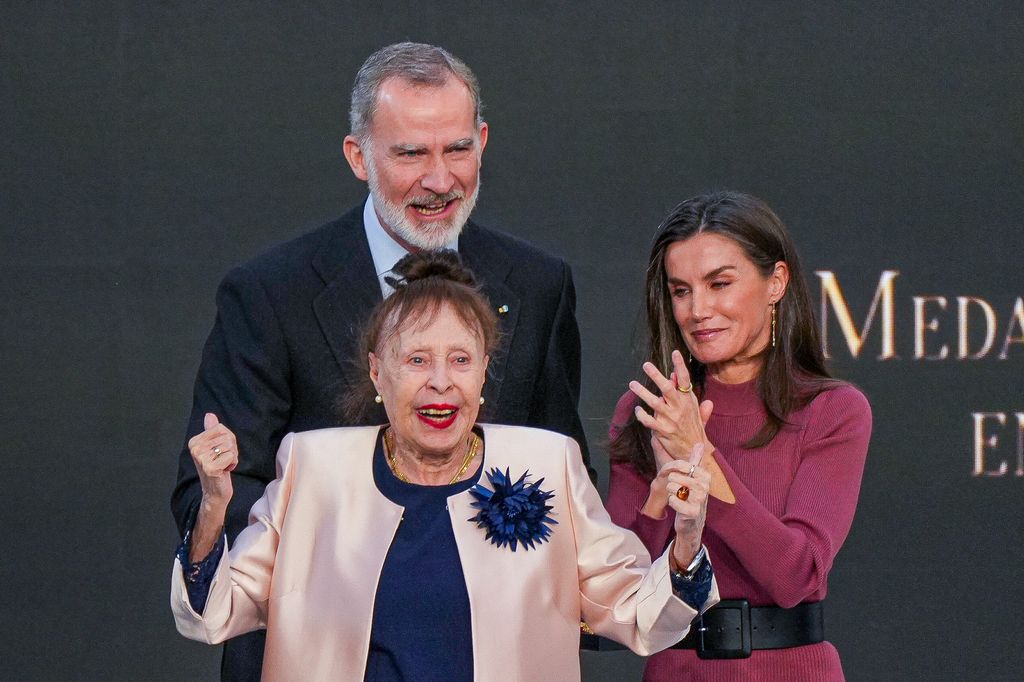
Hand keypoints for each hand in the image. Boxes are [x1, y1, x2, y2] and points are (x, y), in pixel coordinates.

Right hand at [187, 413, 237, 507]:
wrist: (215, 490)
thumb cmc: (218, 466)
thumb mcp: (214, 446)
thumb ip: (212, 430)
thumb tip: (209, 415)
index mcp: (194, 441)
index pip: (220, 428)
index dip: (228, 439)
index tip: (221, 451)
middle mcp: (195, 448)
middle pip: (227, 437)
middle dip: (231, 449)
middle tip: (223, 460)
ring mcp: (201, 458)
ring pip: (230, 446)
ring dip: (232, 457)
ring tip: (223, 465)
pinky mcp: (210, 468)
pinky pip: (231, 456)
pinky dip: (232, 464)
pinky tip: (224, 471)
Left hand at [629, 349, 713, 458]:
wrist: (695, 451)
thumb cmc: (694, 428)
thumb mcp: (694, 409)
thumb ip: (685, 392)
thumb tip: (674, 375)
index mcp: (688, 400)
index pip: (685, 380)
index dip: (680, 366)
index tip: (675, 352)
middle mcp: (680, 408)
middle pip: (667, 388)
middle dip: (656, 376)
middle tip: (645, 365)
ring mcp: (671, 419)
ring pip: (655, 403)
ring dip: (643, 393)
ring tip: (632, 384)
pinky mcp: (664, 431)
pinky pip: (649, 421)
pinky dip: (642, 415)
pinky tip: (638, 409)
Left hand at [666, 444, 709, 567]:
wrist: (691, 520)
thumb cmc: (690, 495)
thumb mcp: (692, 477)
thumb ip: (695, 460)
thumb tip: (700, 443)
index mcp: (705, 475)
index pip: (681, 464)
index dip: (672, 470)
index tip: (677, 477)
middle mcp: (705, 486)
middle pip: (673, 476)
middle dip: (671, 484)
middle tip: (680, 491)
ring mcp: (700, 499)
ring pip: (671, 488)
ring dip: (672, 494)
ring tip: (680, 499)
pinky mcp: (693, 511)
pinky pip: (672, 500)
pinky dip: (672, 503)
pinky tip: (679, 507)